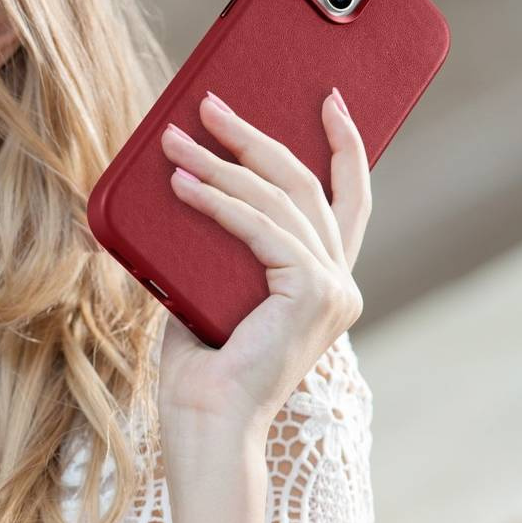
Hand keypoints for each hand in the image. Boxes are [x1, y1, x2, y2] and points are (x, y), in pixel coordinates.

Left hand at [156, 89, 370, 454]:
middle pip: (304, 185)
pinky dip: (217, 203)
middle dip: (255, 139)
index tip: (329, 101)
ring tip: (174, 143)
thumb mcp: (213, 288)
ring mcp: (333, 288)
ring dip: (220, 164)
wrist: (204, 421)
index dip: (343, 146)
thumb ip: (219, 246)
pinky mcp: (312, 293)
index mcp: (324, 281)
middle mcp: (340, 282)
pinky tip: (181, 185)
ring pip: (277, 200)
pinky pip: (260, 229)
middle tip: (211, 107)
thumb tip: (185, 185)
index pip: (346, 199)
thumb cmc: (200, 364)